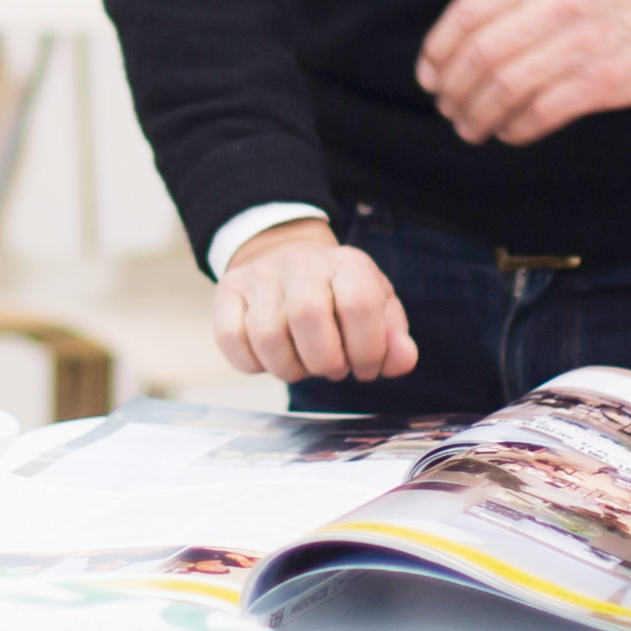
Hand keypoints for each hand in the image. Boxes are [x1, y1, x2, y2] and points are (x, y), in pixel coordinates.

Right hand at [213, 219, 415, 384]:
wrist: (289, 263)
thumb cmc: (339, 298)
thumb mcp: (377, 311)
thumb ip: (394, 339)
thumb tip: (403, 358)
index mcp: (347, 263)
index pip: (359, 305)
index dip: (367, 350)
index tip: (365, 366)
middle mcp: (301, 262)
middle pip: (308, 316)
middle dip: (325, 361)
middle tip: (333, 368)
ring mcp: (259, 275)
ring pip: (267, 335)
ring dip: (289, 368)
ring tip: (303, 364)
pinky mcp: (227, 292)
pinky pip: (231, 340)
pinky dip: (253, 364)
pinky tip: (271, 358)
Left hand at [418, 0, 630, 147]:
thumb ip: (507, 4)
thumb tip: (452, 51)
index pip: (467, 14)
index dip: (437, 51)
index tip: (429, 77)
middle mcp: (555, 7)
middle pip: (480, 55)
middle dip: (454, 90)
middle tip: (448, 109)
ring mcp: (580, 45)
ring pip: (506, 88)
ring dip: (478, 116)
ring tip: (470, 128)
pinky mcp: (602, 82)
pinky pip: (541, 113)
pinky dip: (514, 129)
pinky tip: (508, 133)